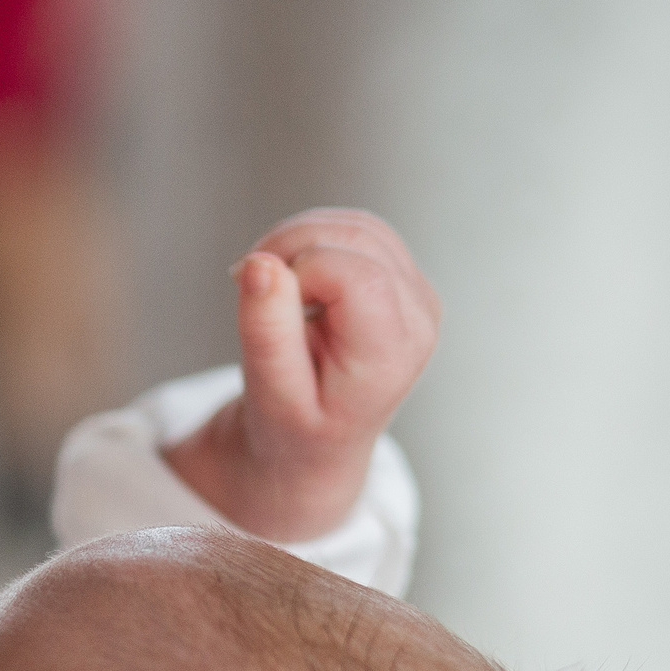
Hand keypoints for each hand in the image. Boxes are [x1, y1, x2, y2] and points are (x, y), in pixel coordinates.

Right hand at [163, 208, 439, 540]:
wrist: (318, 445)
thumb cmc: (293, 429)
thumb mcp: (271, 394)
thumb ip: (266, 331)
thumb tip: (260, 264)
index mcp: (390, 355)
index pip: (352, 274)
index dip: (295, 270)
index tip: (257, 298)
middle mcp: (418, 318)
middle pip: (356, 237)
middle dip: (292, 245)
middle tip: (251, 286)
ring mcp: (416, 295)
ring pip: (357, 225)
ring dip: (300, 240)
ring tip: (269, 286)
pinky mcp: (403, 280)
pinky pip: (359, 232)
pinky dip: (314, 241)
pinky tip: (293, 280)